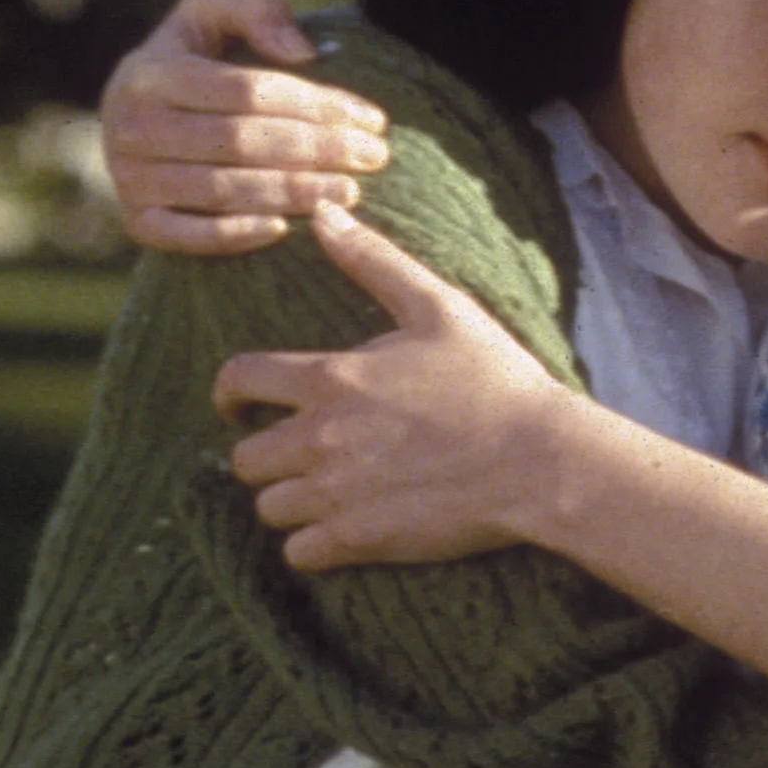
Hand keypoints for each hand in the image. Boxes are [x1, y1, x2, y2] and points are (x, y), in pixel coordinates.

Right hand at [100, 0, 390, 254]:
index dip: (315, 105)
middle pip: (241, 141)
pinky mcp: (136, 221)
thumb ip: (255, 8)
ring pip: (222, 189)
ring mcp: (129, 177)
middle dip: (317, 150)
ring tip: (350, 192)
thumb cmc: (191, 57)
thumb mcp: (212, 10)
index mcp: (151, 71)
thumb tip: (303, 52)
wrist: (133, 113)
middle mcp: (131, 125)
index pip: (248, 91)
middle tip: (373, 158)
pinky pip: (188, 235)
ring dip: (292, 193)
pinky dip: (236, 235)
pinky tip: (286, 231)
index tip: (371, 119)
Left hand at [216, 204, 579, 566]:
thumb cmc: (493, 379)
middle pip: (244, 459)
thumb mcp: (437, 306)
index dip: (229, 393)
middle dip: (264, 455)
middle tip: (297, 455)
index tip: (241, 405)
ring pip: (268, 508)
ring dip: (288, 501)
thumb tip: (324, 214)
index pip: (238, 380)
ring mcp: (336, 494)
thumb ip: (373, 260)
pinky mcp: (359, 540)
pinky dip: (311, 545)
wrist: (538, 460)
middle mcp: (320, 438)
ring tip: (323, 494)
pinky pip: (298, 554)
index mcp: (331, 378)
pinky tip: (341, 530)